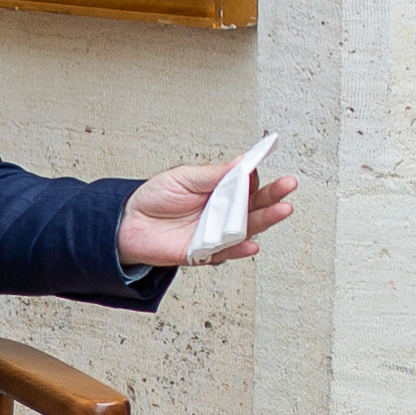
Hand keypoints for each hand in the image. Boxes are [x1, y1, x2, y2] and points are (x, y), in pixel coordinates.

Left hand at [119, 159, 303, 268]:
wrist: (127, 224)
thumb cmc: (154, 198)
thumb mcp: (184, 177)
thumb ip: (213, 174)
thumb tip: (241, 162)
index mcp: (219, 191)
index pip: (247, 183)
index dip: (259, 175)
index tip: (272, 163)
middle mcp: (222, 213)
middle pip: (254, 205)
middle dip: (273, 196)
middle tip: (289, 186)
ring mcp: (215, 233)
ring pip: (246, 228)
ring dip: (266, 220)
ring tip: (283, 209)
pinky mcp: (204, 252)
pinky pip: (226, 252)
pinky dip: (239, 249)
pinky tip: (253, 243)